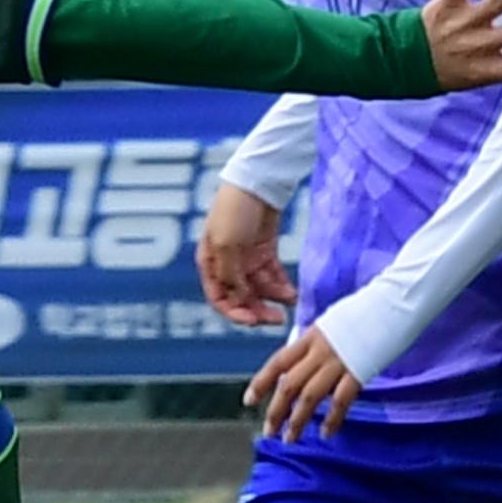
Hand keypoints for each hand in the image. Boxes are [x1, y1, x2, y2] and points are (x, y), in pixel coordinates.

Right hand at [199, 182, 294, 327]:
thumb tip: (241, 301)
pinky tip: (291, 293)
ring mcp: (246, 258)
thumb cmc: (234, 210)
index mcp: (210, 263)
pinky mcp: (265, 250)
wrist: (257, 180)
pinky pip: (273, 275)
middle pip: (241, 297)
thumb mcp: (227, 245)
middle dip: (258, 310)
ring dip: (273, 298)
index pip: (220, 299)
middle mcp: (227, 264)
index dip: (235, 313)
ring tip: (290, 301)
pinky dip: (281, 286)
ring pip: (259, 288)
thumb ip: (232, 276)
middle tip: (277, 320)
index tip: (253, 322)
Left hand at [244, 325, 365, 440]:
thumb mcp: (328, 326)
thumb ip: (313, 347)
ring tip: (290, 438)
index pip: (278, 363)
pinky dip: (332, 419)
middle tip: (269, 431)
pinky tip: (326, 433)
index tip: (248, 401)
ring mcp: (339, 362)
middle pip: (290, 385)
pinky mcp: (359, 372)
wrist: (391, 304)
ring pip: (310, 396)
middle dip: (276, 411)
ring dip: (298, 420)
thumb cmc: (363, 315)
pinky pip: (341, 401)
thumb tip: (299, 365)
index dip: (260, 382)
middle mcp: (319, 351)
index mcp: (309, 338)